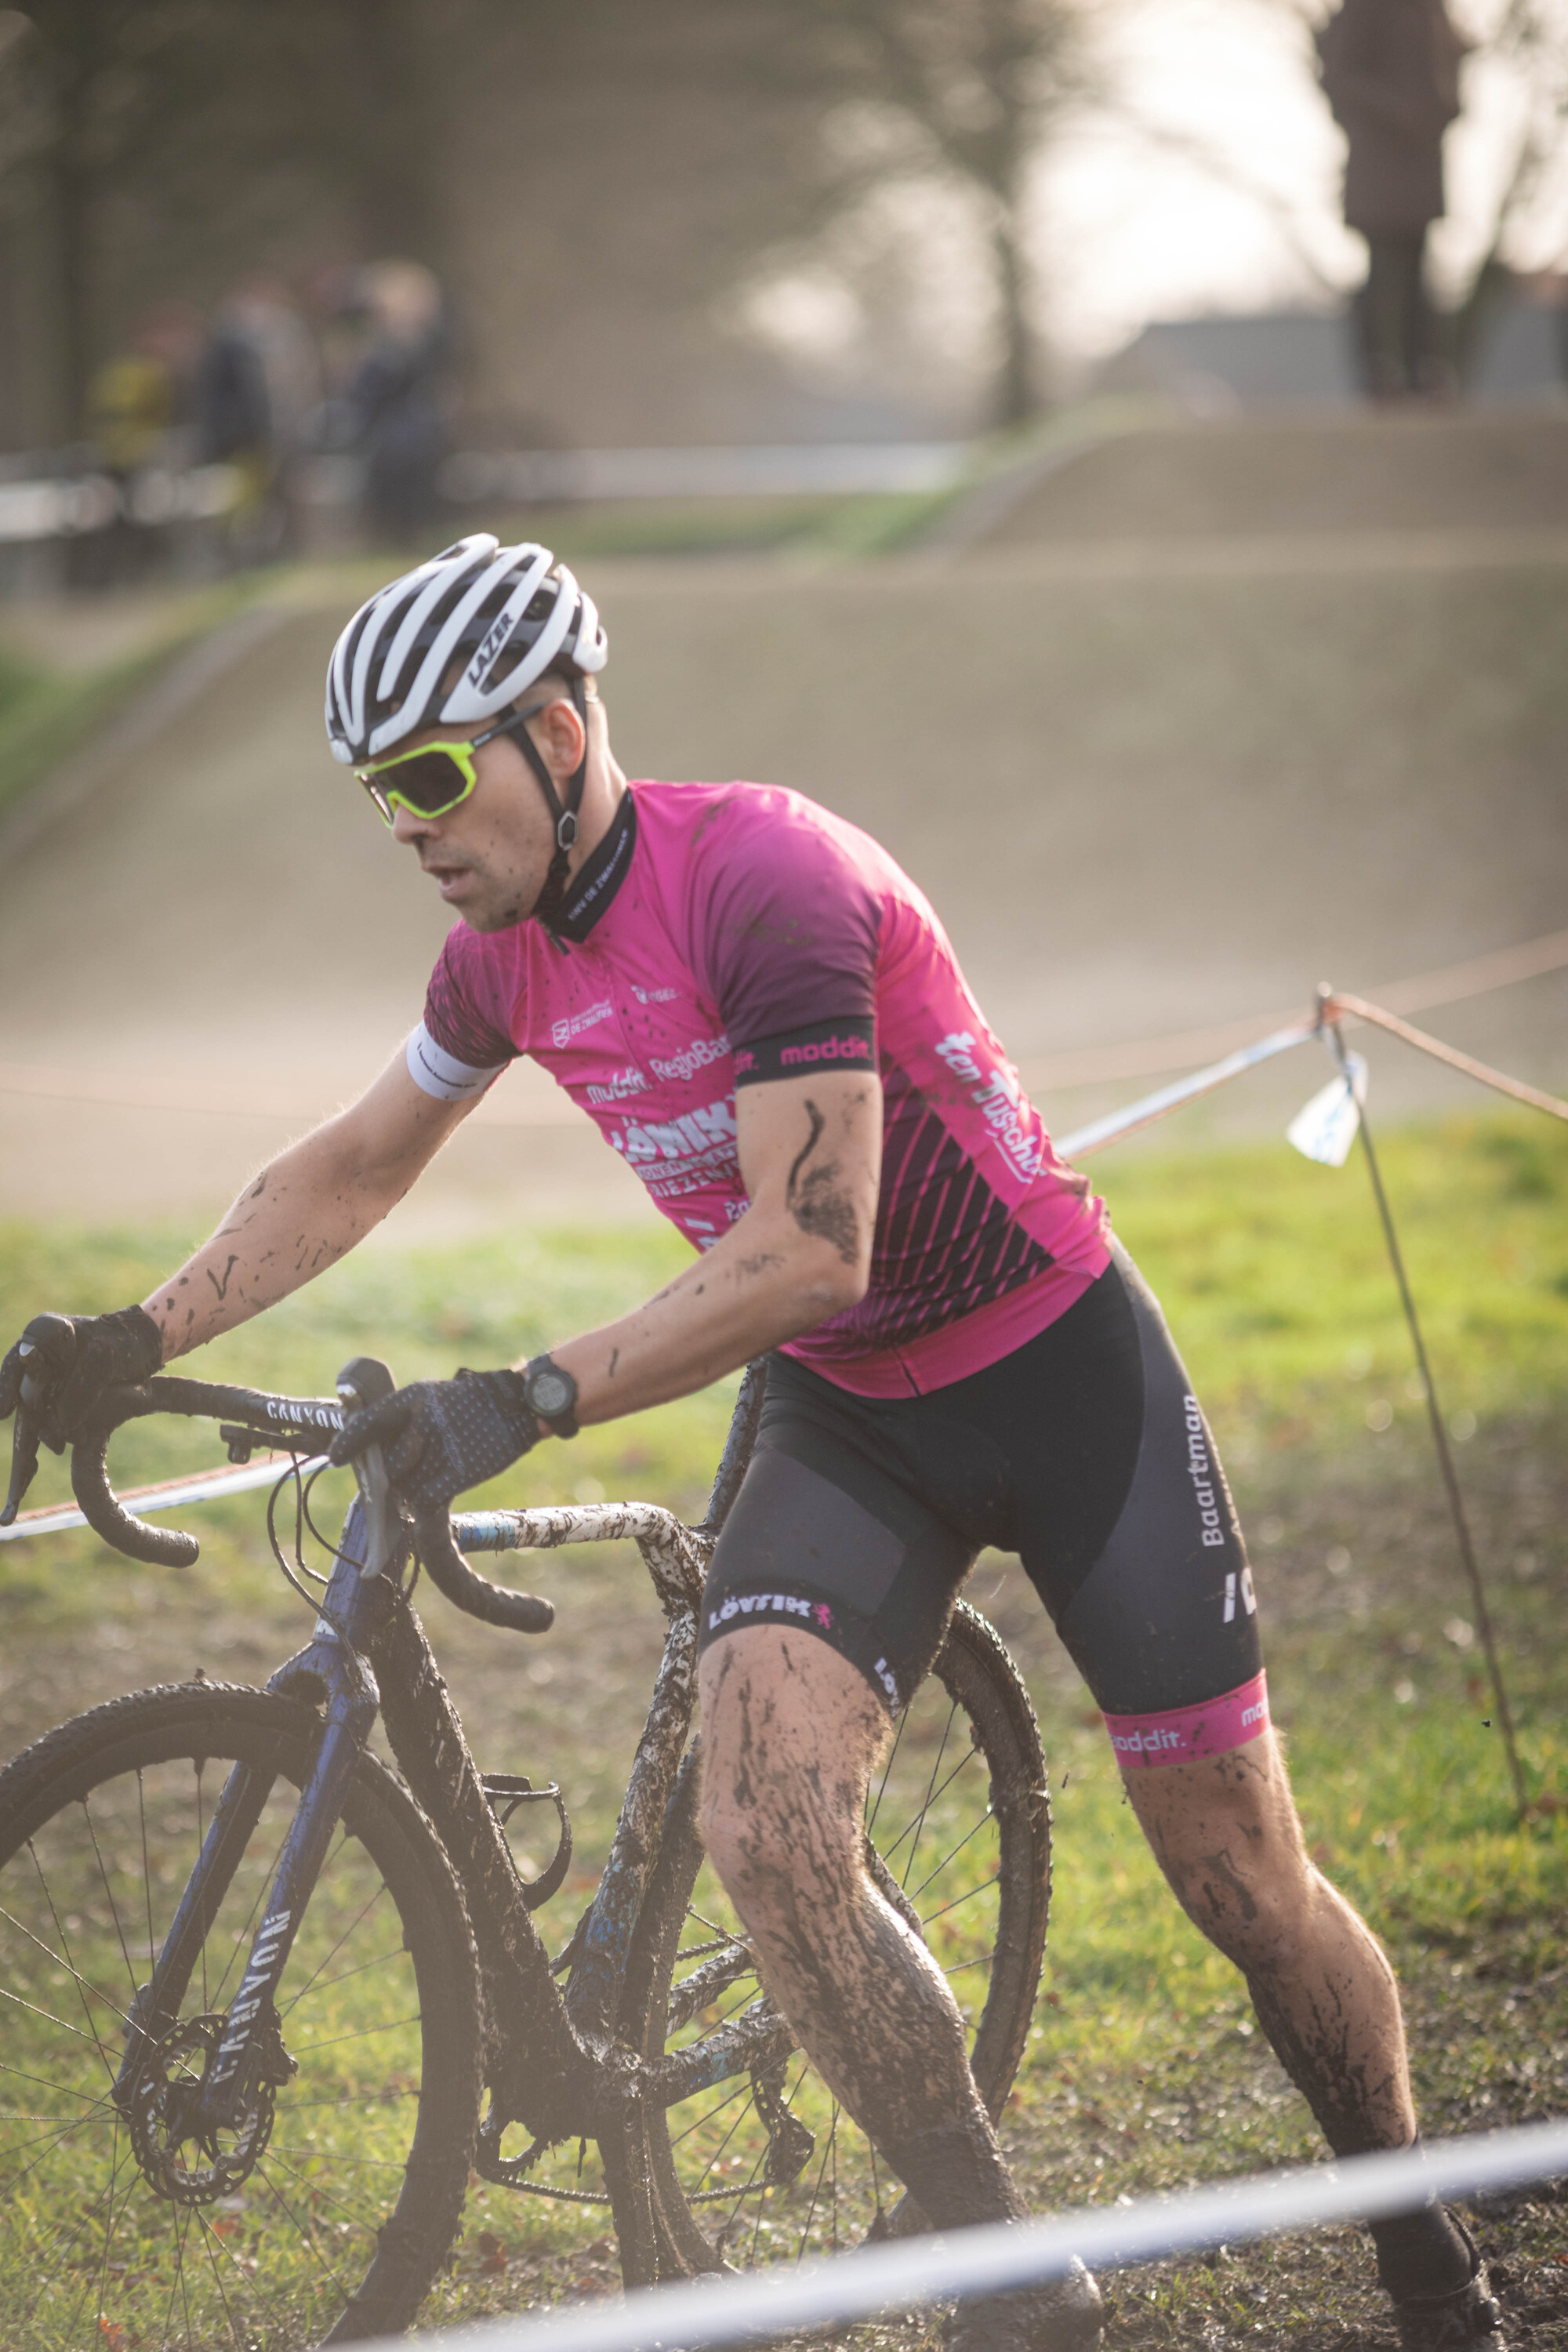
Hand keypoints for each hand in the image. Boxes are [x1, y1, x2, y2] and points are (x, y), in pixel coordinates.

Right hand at [0, 1305, 162, 1451]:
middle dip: (36, 1418)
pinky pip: (51, 1417)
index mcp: (44, 1334)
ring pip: (37, 1409)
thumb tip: (63, 1424)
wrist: (145, 1349)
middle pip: (25, 1392)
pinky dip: (58, 1431)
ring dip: (48, 1429)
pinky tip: (73, 1441)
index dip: (8, 1385)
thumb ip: (82, 1387)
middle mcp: (40, 1356)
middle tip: (55, 1441)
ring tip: (63, 1446)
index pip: (17, 1361)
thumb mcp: (105, 1359)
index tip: (6, 1411)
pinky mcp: (59, 1396)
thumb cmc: (123, 1342)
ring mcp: (48, 1377)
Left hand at [329, 1368, 539, 1509]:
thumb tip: (370, 1450)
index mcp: (415, 1397)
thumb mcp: (431, 1398)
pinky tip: (439, 1489)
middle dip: (393, 1474)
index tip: (336, 1458)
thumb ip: (402, 1420)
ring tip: (431, 1475)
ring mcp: (445, 1446)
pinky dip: (427, 1501)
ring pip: (407, 1485)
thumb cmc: (468, 1405)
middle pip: (390, 1464)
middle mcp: (426, 1420)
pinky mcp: (463, 1470)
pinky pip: (427, 1498)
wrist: (518, 1405)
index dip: (350, 1441)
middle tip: (403, 1474)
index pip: (371, 1422)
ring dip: (412, 1488)